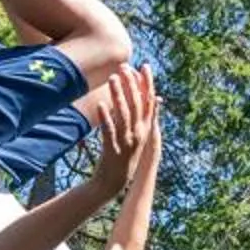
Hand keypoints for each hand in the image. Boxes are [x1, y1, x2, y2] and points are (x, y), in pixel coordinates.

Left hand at [90, 65, 157, 186]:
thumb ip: (138, 118)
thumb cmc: (123, 156)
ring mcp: (127, 142)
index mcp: (145, 129)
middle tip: (124, 66)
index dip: (147, 83)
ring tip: (112, 78)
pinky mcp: (114, 150)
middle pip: (136, 104)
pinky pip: (109, 130)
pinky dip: (106, 117)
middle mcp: (139, 134)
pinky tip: (101, 104)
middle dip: (131, 84)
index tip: (144, 66)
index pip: (148, 101)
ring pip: (123, 114)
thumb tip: (144, 99)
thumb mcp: (134, 137)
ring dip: (118, 95)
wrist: (113, 182)